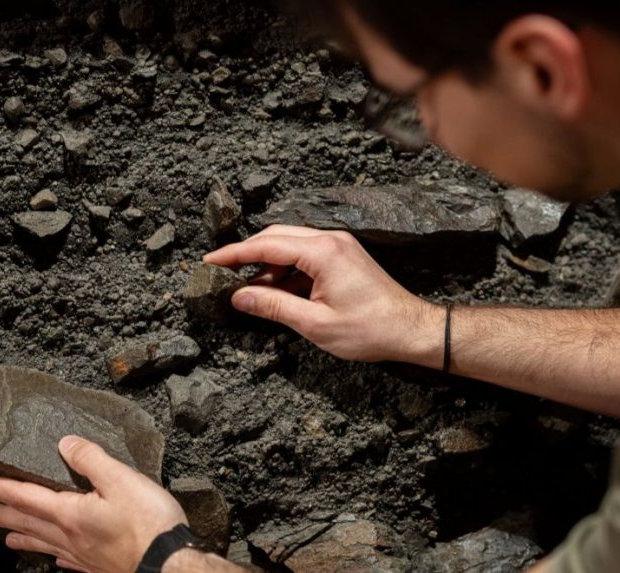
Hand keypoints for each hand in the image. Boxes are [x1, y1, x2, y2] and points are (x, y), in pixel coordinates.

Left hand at [0, 436, 186, 572]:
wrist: (168, 565)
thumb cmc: (148, 523)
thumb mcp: (121, 480)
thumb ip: (91, 460)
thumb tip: (65, 443)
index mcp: (71, 514)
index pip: (25, 497)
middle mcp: (71, 537)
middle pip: (28, 523)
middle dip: (1, 514)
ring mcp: (84, 555)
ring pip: (44, 544)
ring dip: (22, 537)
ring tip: (6, 537)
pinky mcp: (99, 566)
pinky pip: (68, 560)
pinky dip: (55, 556)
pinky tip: (57, 559)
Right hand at [204, 225, 443, 364]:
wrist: (410, 330)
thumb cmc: (370, 329)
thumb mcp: (314, 324)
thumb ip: (273, 306)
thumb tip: (239, 296)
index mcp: (322, 252)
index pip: (266, 245)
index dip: (234, 254)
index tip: (209, 262)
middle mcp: (330, 240)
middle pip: (276, 238)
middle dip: (247, 255)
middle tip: (222, 274)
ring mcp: (339, 246)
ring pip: (290, 246)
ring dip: (268, 266)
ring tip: (248, 292)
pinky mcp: (344, 257)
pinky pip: (306, 256)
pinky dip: (287, 271)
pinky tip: (276, 292)